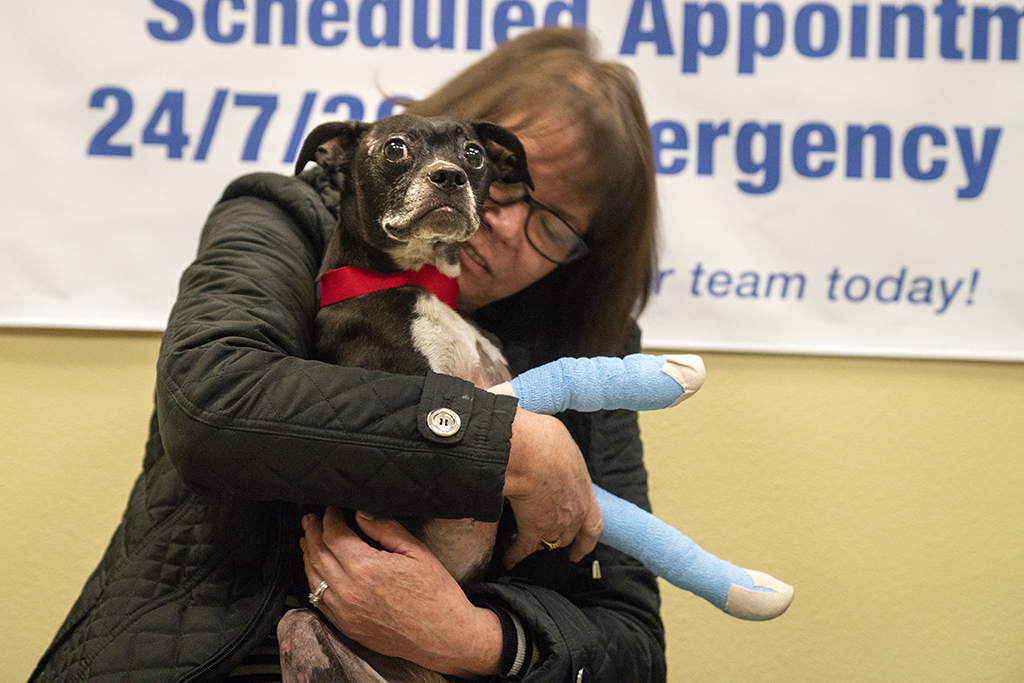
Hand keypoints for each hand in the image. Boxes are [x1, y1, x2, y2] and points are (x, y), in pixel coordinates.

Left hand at [300, 509, 502, 678]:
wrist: (443, 637)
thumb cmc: (435, 593)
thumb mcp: (416, 552)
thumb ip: (385, 528)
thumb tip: (360, 513)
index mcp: (366, 567)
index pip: (333, 534)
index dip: (329, 517)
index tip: (332, 507)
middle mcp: (348, 590)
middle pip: (317, 553)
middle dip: (313, 531)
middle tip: (310, 518)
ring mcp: (343, 611)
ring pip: (312, 576)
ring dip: (308, 554)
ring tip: (308, 539)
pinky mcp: (345, 626)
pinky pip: (318, 600)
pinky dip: (313, 580)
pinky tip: (316, 570)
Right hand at [502, 407, 602, 567]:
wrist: (529, 453)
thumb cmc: (546, 442)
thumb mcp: (564, 446)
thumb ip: (561, 458)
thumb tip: (551, 452)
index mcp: (584, 491)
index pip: (593, 522)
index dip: (588, 538)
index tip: (582, 548)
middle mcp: (573, 512)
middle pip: (568, 535)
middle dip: (556, 539)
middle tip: (544, 539)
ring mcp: (554, 523)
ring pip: (547, 543)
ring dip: (534, 546)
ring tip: (519, 545)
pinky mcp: (532, 530)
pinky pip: (523, 549)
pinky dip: (514, 555)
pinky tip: (507, 560)